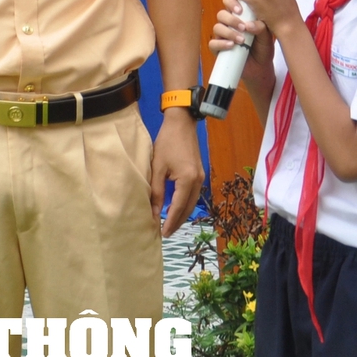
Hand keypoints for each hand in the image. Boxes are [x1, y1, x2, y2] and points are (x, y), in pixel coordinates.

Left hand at [150, 112, 203, 238]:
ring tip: (170, 224)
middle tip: (166, 233)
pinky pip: (194, 195)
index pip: (179, 208)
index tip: (162, 233)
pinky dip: (186, 205)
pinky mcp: (200, 173)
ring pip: (193, 203)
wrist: (182, 123)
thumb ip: (157, 191)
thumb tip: (154, 212)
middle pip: (189, 208)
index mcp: (188, 180)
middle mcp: (198, 182)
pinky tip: (177, 208)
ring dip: (182, 215)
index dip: (171, 222)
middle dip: (178, 222)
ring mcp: (201, 178)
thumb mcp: (157, 167)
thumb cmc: (167, 143)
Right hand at [210, 0, 267, 53]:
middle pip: (221, 13)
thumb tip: (249, 25)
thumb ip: (261, 27)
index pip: (230, 2)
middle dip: (231, 19)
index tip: (240, 10)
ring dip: (228, 32)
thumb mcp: (266, 36)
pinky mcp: (218, 49)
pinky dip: (221, 43)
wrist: (261, 67)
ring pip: (217, 27)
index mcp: (239, 16)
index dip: (232, 2)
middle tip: (242, 26)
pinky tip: (231, 46)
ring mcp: (222, 36)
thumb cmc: (263, 47)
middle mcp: (228, 24)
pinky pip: (213, 43)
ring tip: (241, 40)